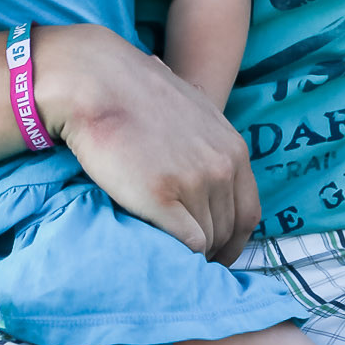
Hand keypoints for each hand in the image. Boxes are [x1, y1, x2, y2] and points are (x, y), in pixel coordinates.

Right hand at [33, 23, 259, 262]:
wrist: (96, 83)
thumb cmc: (132, 94)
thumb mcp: (190, 110)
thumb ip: (206, 139)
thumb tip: (200, 161)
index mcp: (233, 149)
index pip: (248, 213)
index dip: (233, 241)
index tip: (213, 253)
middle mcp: (221, 167)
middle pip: (227, 231)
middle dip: (209, 252)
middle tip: (183, 261)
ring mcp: (194, 182)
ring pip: (207, 242)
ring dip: (189, 255)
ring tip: (168, 256)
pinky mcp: (162, 196)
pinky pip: (187, 244)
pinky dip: (177, 255)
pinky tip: (160, 253)